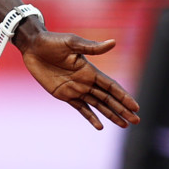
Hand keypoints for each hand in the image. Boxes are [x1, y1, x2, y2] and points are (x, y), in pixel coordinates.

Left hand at [20, 31, 140, 129]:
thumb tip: (113, 43)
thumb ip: (91, 47)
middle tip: (136, 120)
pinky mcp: (64, 95)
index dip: (123, 96)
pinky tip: (100, 126)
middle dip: (122, 109)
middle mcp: (86, 81)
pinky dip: (91, 117)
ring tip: (124, 125)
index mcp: (90, 70)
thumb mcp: (71, 43)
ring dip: (111, 115)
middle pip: (108, 99)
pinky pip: (80, 108)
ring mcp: (75, 89)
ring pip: (98, 105)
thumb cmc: (52, 42)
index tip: (135, 106)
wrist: (33, 47)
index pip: (111, 86)